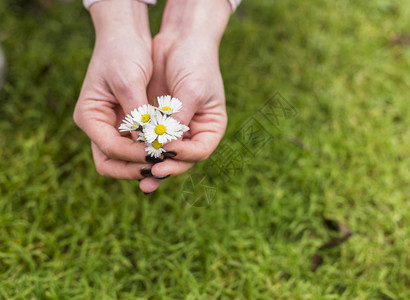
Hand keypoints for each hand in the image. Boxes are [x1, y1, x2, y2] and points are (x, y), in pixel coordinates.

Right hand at [74, 0, 152, 179]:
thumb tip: (150, 142)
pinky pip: (136, 147)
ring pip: (124, 159)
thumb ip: (138, 113)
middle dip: (135, 168)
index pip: (111, 148)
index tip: (159, 153)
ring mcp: (111, 127)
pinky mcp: (126, 124)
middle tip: (162, 167)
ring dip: (143, 163)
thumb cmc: (124, 53)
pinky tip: (167, 150)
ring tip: (167, 161)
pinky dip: (149, 151)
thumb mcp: (130, 81)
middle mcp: (97, 126)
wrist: (126, 36)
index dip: (135, 154)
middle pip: (111, 163)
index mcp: (89, 116)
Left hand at [139, 0, 231, 192]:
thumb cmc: (195, 62)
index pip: (200, 151)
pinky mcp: (157, 122)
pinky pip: (148, 140)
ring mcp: (175, 128)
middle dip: (166, 167)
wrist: (181, 39)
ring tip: (141, 179)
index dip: (184, 156)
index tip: (166, 152)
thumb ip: (179, 119)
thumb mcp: (192, 90)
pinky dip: (141, 149)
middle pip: (182, 159)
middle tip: (151, 173)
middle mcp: (194, 132)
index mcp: (210, 127)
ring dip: (152, 165)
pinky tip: (130, 158)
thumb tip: (163, 146)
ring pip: (164, 154)